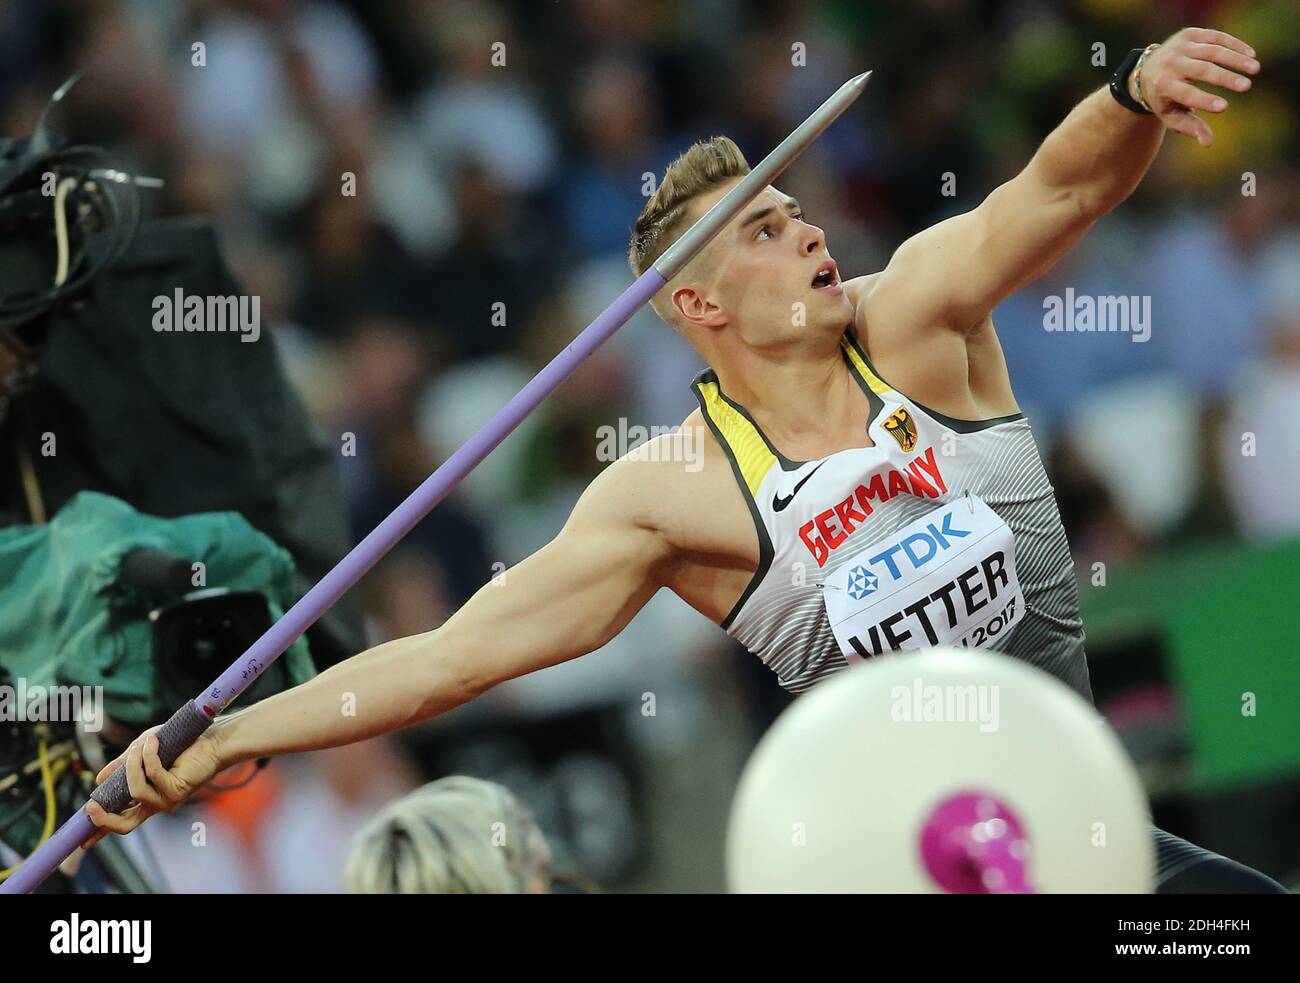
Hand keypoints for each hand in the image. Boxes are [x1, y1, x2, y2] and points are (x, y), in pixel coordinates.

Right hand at [80, 727, 224, 849]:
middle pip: (126, 825)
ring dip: (132, 766)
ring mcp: (167, 800)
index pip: (120, 820)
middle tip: (92, 804)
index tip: (81, 842)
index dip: (101, 830)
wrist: (212, 739)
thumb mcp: (142, 752)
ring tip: (138, 746)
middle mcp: (156, 804)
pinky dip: (149, 756)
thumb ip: (122, 766)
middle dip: (105, 818)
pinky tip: (153, 741)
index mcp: (146, 799)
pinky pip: (154, 775)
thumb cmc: (178, 744)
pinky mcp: (177, 790)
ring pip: (136, 791)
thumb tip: (98, 779)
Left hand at [1134, 28, 1260, 146]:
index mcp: (1162, 85)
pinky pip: (1215, 37)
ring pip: (1212, 50)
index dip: (1204, 101)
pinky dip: (1234, 45)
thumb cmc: (1163, 98)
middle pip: (1202, 70)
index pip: (1185, 94)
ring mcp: (1179, 46)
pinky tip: (1250, 54)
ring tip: (1255, 69)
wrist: (1146, 69)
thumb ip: (1190, 127)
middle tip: (1247, 87)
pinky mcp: (1189, 34)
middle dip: (1225, 78)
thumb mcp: (1172, 115)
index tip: (1224, 108)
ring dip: (1236, 59)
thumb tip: (1208, 143)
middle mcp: (1170, 63)